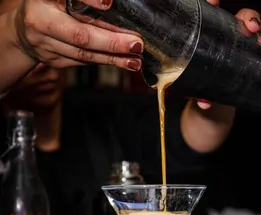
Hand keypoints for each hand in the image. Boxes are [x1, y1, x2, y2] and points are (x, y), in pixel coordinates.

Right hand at [10, 0, 142, 70]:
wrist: (23, 31)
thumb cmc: (46, 5)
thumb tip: (110, 3)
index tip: (109, 3)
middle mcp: (41, 22)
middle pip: (80, 36)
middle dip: (111, 42)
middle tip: (136, 45)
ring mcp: (47, 46)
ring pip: (84, 55)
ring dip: (112, 58)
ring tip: (135, 60)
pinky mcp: (54, 61)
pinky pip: (83, 62)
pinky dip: (104, 61)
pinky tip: (121, 62)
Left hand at [198, 2, 260, 109]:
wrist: (217, 99)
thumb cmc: (205, 88)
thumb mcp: (199, 89)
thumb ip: (199, 94)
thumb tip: (205, 103)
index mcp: (214, 38)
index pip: (214, 17)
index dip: (214, 5)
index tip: (214, 1)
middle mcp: (233, 37)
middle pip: (244, 18)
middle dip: (251, 18)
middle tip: (252, 28)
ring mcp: (249, 45)